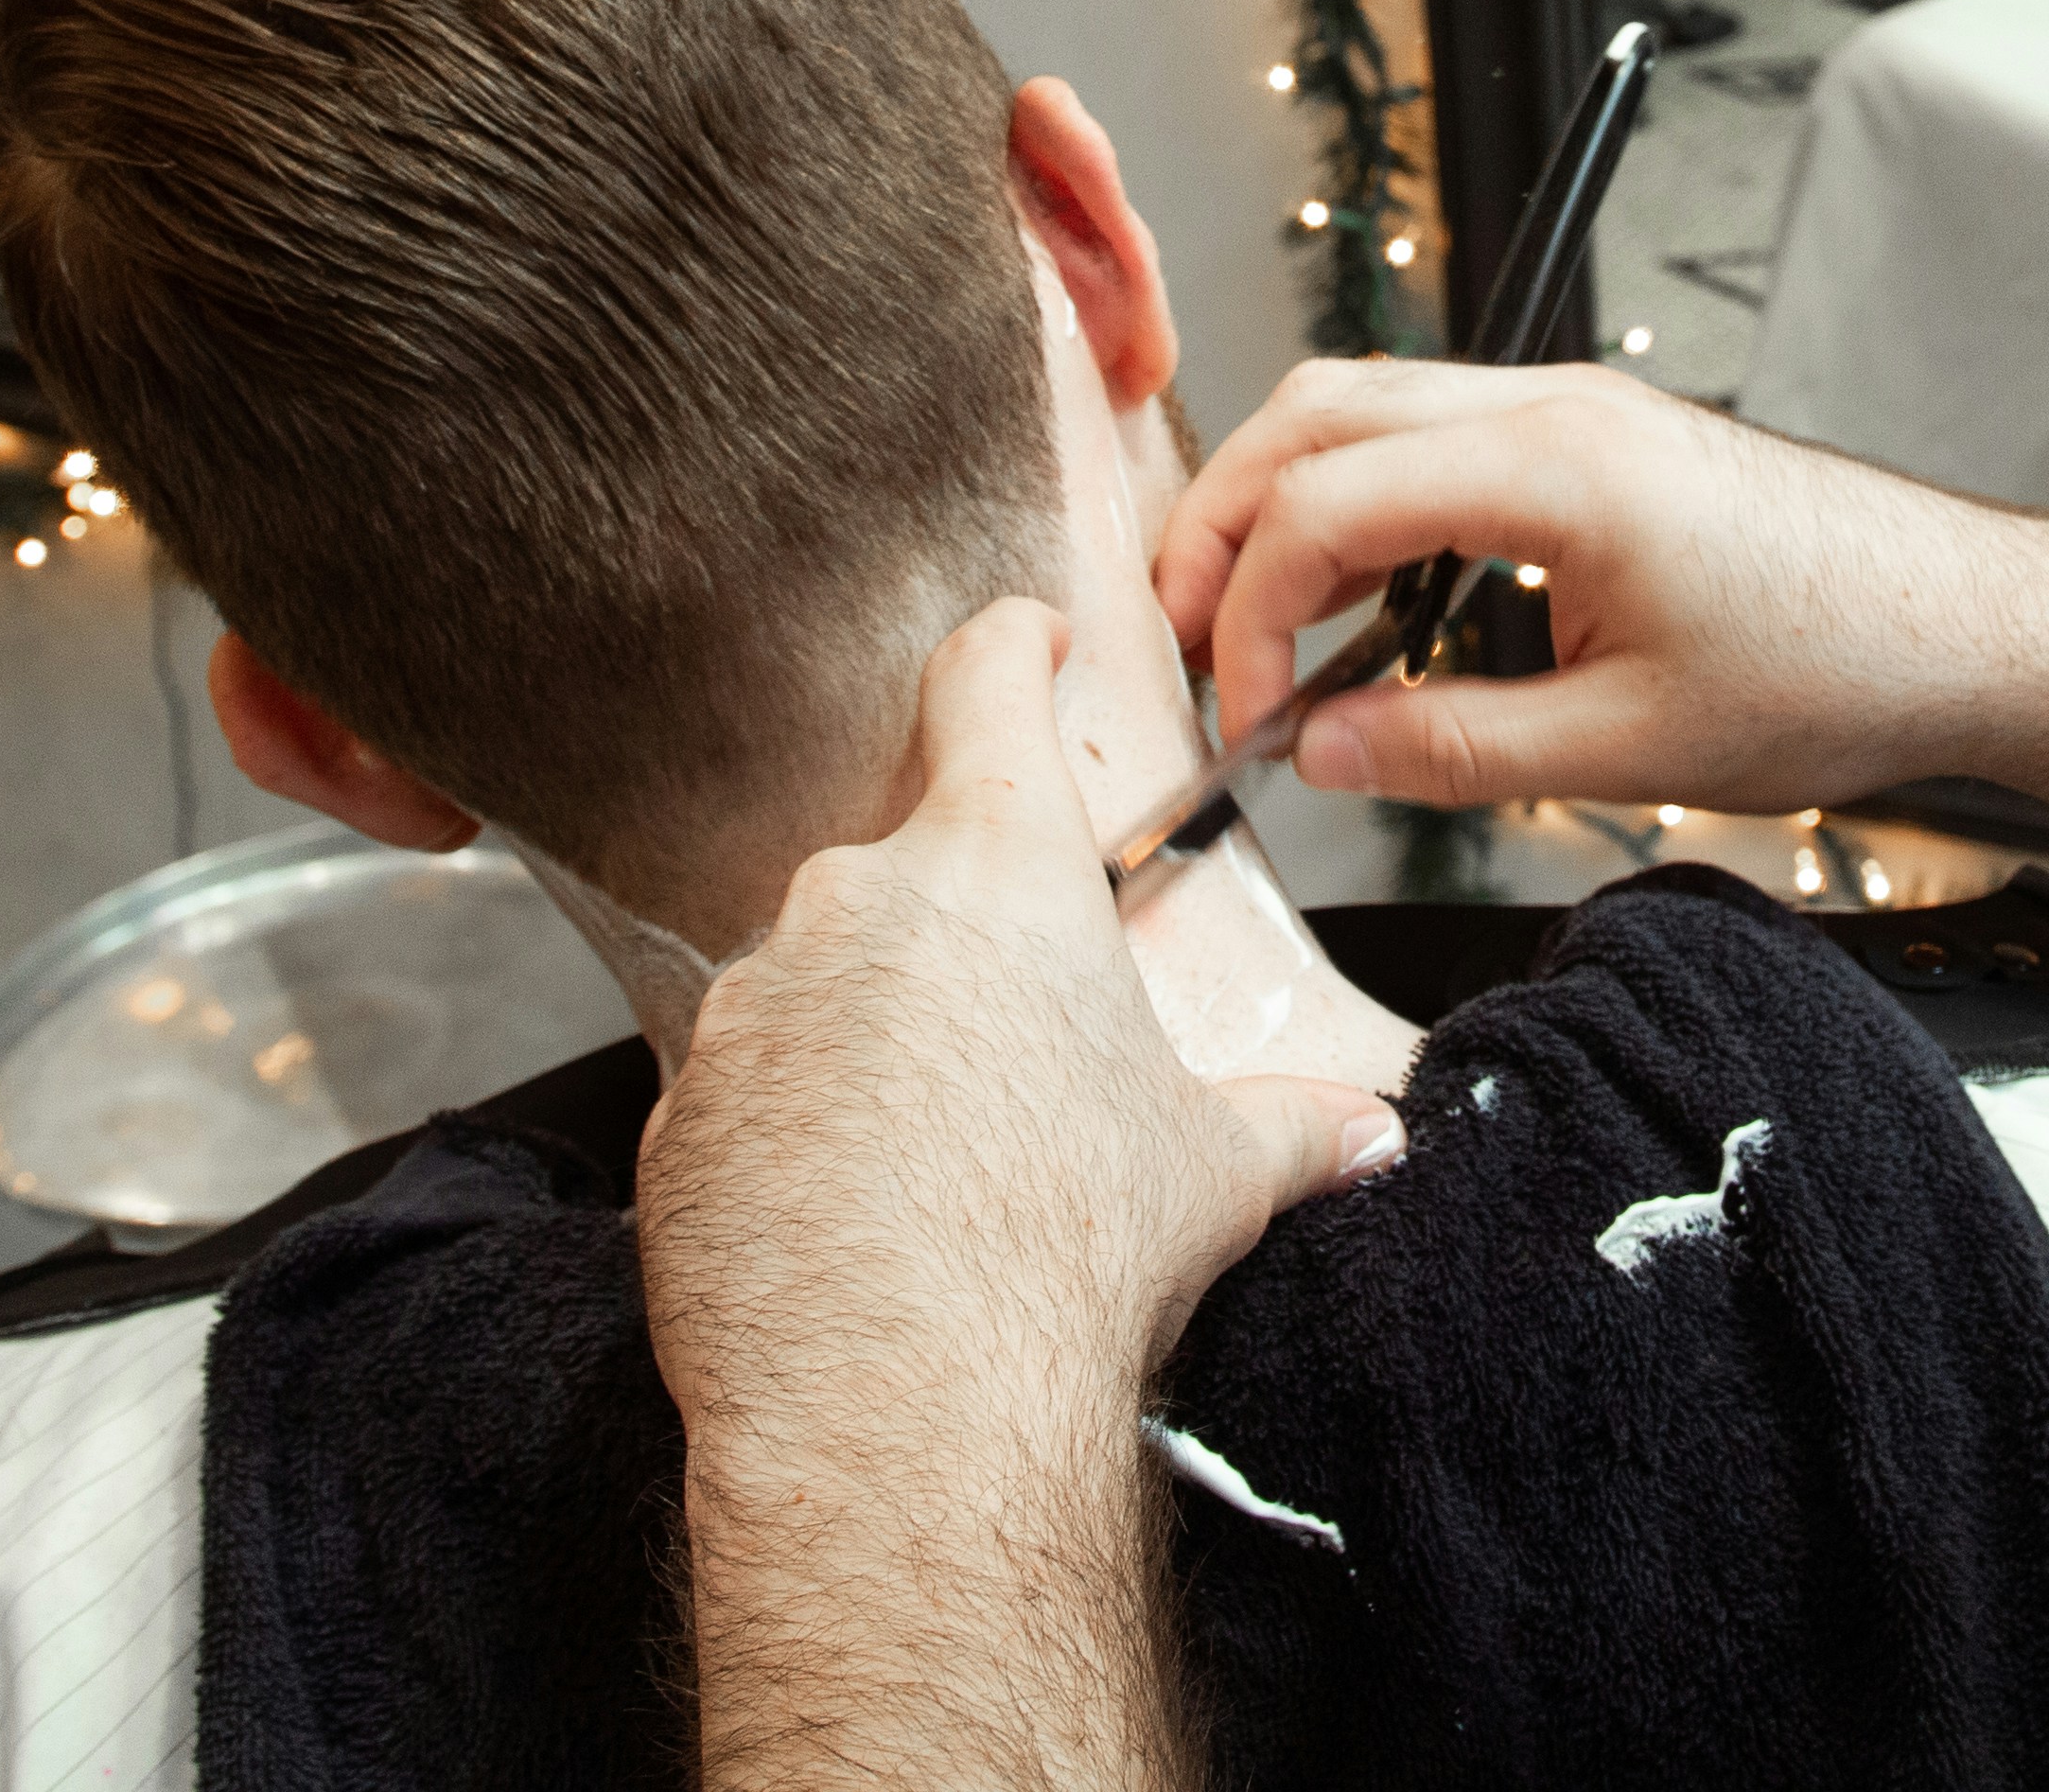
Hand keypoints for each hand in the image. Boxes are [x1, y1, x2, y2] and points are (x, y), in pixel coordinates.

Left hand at [644, 601, 1404, 1785]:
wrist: (904, 1408)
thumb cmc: (1072, 1255)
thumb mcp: (1217, 1172)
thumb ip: (1294, 1127)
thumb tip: (1373, 1135)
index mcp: (994, 866)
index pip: (985, 678)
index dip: (1013, 646)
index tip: (1028, 641)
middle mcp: (852, 900)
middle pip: (906, 857)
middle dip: (960, 925)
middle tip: (1019, 1029)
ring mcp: (747, 1004)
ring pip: (817, 980)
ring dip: (869, 1033)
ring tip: (937, 1156)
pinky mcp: (675, 1112)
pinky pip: (745, 1088)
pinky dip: (792, 1128)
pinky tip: (853, 1218)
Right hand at [1155, 360, 2048, 814]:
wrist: (1965, 623)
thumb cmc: (1838, 664)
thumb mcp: (1629, 746)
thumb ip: (1452, 748)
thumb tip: (1320, 752)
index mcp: (1556, 466)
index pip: (1325, 503)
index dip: (1247, 611)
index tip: (1242, 715)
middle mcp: (1552, 405)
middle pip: (1315, 416)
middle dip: (1223, 525)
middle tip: (1184, 643)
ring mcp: (1571, 408)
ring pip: (1362, 406)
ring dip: (1283, 502)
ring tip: (1247, 623)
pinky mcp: (1590, 437)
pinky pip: (1428, 433)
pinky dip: (1357, 501)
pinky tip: (1352, 601)